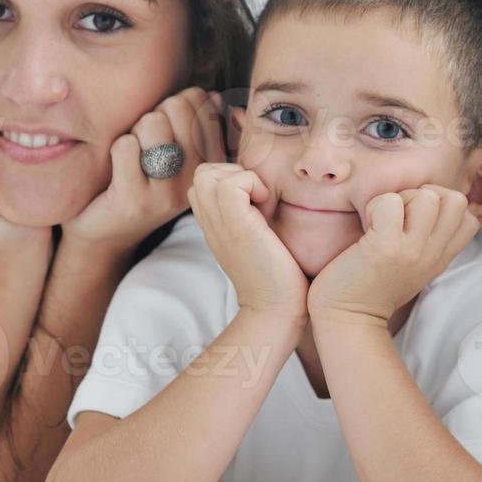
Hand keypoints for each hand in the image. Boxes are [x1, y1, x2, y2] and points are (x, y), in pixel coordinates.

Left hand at [62, 87, 227, 254]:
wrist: (108, 233)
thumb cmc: (141, 182)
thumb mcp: (176, 154)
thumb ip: (195, 125)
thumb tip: (211, 95)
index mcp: (213, 163)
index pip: (202, 104)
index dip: (176, 103)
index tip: (167, 129)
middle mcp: (197, 179)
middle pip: (176, 108)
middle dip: (154, 114)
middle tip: (146, 143)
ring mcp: (168, 193)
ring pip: (152, 123)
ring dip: (135, 131)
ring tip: (133, 156)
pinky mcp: (135, 201)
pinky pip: (125, 146)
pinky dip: (116, 149)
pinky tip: (119, 169)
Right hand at [187, 162, 307, 322]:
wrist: (276, 308)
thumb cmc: (278, 276)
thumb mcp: (256, 238)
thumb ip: (250, 215)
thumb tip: (264, 192)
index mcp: (213, 224)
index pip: (203, 181)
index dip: (230, 178)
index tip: (255, 200)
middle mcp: (210, 223)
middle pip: (202, 173)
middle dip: (234, 174)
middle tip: (258, 199)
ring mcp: (219, 224)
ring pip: (209, 173)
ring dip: (242, 178)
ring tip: (261, 202)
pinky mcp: (236, 226)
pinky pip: (231, 184)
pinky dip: (252, 184)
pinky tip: (266, 207)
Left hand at [307, 184, 478, 327]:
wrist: (348, 319)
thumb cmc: (372, 289)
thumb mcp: (415, 268)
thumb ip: (428, 243)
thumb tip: (429, 205)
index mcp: (440, 258)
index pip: (470, 219)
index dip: (445, 206)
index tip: (419, 219)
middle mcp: (432, 253)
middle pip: (455, 199)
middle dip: (426, 196)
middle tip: (400, 216)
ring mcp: (411, 250)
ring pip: (427, 196)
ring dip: (401, 199)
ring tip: (383, 220)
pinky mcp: (385, 246)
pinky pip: (390, 202)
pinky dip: (375, 205)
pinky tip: (367, 226)